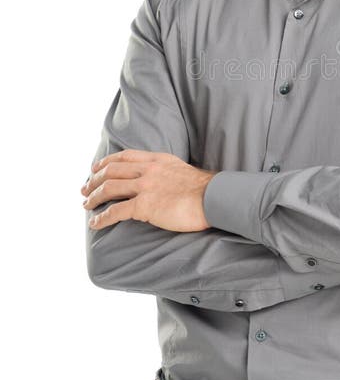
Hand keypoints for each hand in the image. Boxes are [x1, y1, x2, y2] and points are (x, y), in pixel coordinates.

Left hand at [81, 150, 217, 231]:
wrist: (214, 198)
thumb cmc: (204, 190)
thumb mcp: (182, 170)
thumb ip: (166, 171)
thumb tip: (160, 181)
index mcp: (157, 160)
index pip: (125, 156)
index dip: (106, 162)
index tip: (96, 168)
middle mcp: (148, 170)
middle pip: (111, 170)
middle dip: (94, 180)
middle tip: (85, 189)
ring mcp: (145, 186)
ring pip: (109, 188)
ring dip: (94, 197)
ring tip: (86, 205)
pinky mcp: (145, 206)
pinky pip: (115, 211)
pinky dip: (102, 218)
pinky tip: (95, 223)